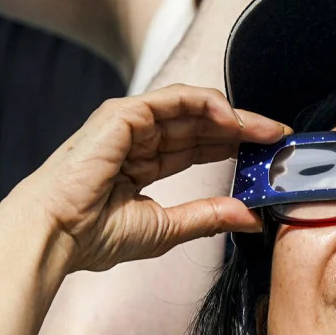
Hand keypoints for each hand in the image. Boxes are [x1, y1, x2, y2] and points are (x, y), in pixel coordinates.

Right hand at [0, 86, 287, 278]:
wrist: (56, 235)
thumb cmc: (93, 235)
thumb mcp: (167, 227)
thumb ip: (209, 216)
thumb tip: (252, 216)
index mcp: (143, 162)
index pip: (198, 146)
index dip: (235, 146)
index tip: (269, 153)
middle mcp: (138, 137)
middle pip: (201, 124)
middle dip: (243, 129)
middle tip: (279, 138)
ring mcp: (131, 122)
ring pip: (194, 108)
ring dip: (234, 116)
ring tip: (266, 130)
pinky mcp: (124, 114)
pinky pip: (176, 98)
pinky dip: (208, 104)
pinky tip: (233, 120)